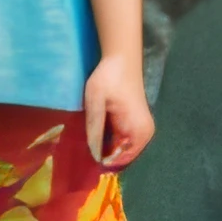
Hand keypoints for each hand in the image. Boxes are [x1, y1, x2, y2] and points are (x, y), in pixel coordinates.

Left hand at [83, 54, 154, 168]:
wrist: (122, 58)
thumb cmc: (109, 78)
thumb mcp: (96, 102)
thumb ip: (95, 129)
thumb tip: (92, 155)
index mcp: (138, 132)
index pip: (119, 161)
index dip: (100, 162)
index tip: (80, 161)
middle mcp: (144, 135)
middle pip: (119, 157)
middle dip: (100, 155)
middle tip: (77, 152)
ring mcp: (141, 130)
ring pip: (118, 149)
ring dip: (102, 147)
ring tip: (83, 142)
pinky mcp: (135, 124)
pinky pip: (120, 140)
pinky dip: (107, 139)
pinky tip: (92, 134)